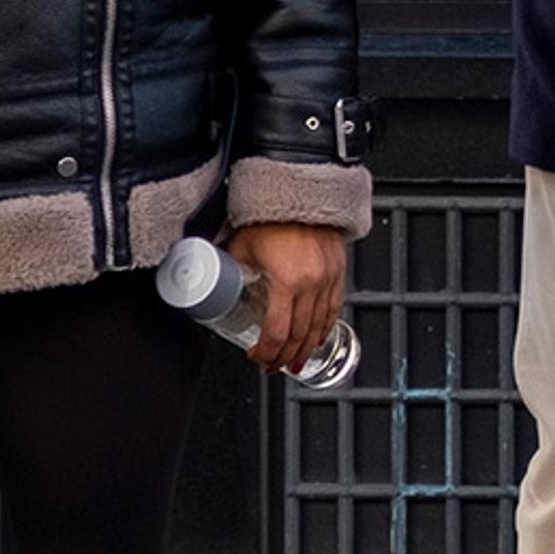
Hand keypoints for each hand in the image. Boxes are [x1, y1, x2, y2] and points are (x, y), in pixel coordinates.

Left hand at [222, 222, 352, 373]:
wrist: (302, 188)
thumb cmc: (272, 213)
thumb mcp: (242, 245)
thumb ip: (232, 269)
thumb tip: (215, 284)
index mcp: (287, 280)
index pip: (277, 332)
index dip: (265, 352)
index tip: (256, 357)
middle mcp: (312, 283)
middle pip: (299, 336)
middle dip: (284, 357)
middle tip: (272, 366)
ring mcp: (329, 278)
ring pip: (320, 326)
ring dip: (306, 349)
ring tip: (294, 361)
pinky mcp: (339, 270)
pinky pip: (335, 309)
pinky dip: (326, 328)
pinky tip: (317, 337)